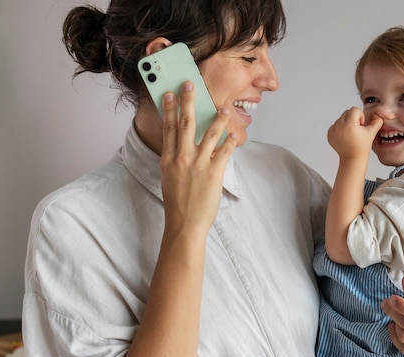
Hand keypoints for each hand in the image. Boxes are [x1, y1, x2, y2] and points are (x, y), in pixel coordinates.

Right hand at [159, 82, 236, 235]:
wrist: (184, 223)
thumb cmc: (177, 203)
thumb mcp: (170, 177)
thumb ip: (175, 159)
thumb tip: (184, 143)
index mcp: (168, 159)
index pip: (168, 128)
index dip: (169, 109)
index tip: (169, 94)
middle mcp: (182, 158)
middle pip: (185, 123)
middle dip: (188, 102)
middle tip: (190, 85)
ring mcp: (199, 164)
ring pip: (209, 134)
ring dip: (218, 119)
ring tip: (224, 108)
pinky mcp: (214, 173)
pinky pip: (224, 152)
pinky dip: (230, 142)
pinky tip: (235, 135)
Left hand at [327, 107, 382, 159]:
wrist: (352, 158)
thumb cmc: (361, 147)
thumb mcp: (371, 133)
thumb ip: (377, 122)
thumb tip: (378, 115)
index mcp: (350, 125)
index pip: (354, 109)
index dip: (360, 116)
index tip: (361, 125)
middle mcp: (339, 126)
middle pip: (347, 112)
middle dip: (353, 118)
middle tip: (356, 130)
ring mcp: (333, 130)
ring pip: (341, 118)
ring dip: (346, 123)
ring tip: (350, 134)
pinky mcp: (329, 133)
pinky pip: (335, 124)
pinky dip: (340, 128)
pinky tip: (345, 136)